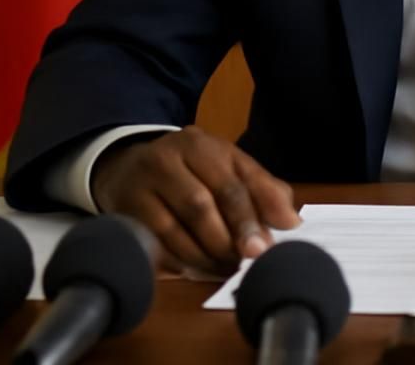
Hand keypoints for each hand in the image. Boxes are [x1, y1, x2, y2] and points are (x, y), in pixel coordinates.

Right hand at [91, 127, 300, 273]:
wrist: (127, 166)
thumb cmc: (191, 170)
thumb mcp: (228, 166)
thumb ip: (263, 189)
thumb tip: (290, 221)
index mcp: (201, 145)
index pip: (231, 183)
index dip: (250, 218)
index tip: (265, 248)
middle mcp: (167, 159)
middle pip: (201, 206)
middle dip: (227, 240)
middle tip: (244, 263)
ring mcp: (141, 185)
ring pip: (175, 229)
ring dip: (205, 257)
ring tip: (225, 269)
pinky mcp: (124, 211)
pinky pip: (154, 245)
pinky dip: (179, 262)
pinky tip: (196, 269)